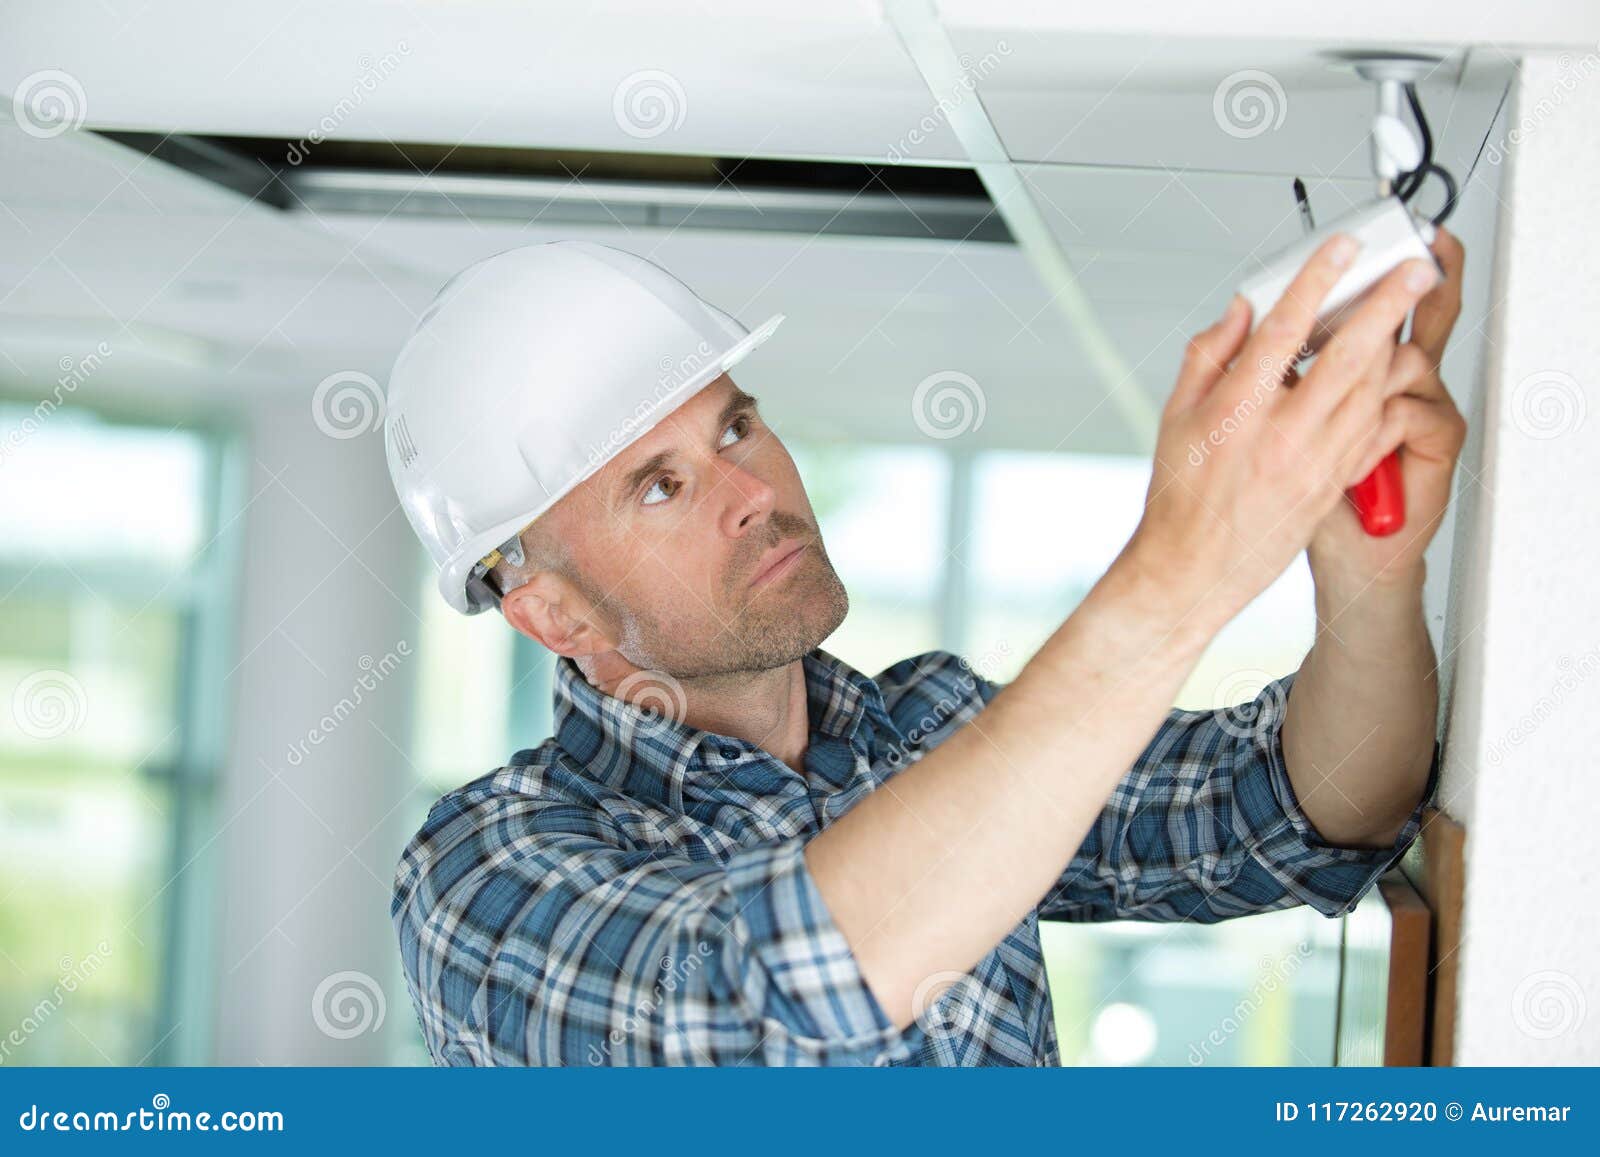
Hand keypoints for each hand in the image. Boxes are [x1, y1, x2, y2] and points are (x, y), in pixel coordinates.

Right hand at [1124, 233, 1441, 633]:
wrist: (1195, 567)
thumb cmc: (1180, 495)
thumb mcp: (1174, 415)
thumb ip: (1209, 355)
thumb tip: (1242, 312)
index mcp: (1236, 411)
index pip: (1284, 332)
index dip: (1316, 283)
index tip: (1341, 249)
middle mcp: (1281, 434)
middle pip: (1348, 357)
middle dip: (1386, 307)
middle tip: (1413, 269)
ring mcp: (1314, 461)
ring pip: (1369, 390)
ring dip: (1393, 345)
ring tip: (1406, 309)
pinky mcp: (1332, 480)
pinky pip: (1370, 426)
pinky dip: (1383, 391)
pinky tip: (1389, 368)